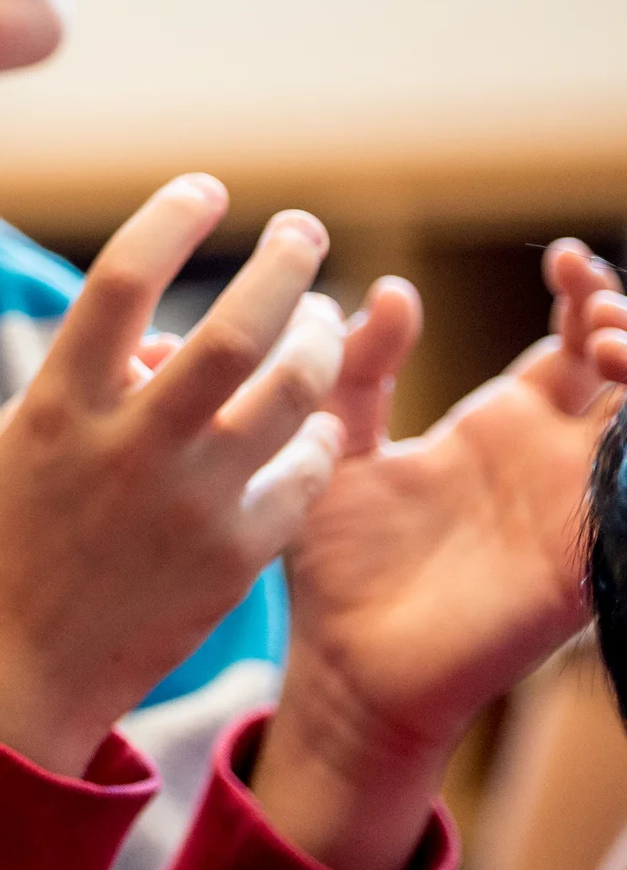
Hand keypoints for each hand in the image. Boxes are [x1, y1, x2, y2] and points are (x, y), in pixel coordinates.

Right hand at [0, 175, 348, 776]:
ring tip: (324, 318)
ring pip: (293, 394)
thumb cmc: (21, 533)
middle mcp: (130, 448)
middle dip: (283, 264)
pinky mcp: (236, 556)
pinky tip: (310, 422)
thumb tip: (178, 331)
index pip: (124, 279)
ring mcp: (190, 504)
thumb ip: (99, 374)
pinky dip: (315, 433)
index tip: (205, 187)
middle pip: (237, 330)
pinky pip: (306, 469)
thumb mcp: (31, 438)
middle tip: (303, 230)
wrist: (26, 664)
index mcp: (61, 406)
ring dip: (320, 340)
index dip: (171, 217)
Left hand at [252, 243, 626, 869]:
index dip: (583, 292)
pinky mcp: (584, 562)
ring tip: (610, 343)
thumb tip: (394, 289)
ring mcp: (572, 510)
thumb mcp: (332, 443)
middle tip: (592, 302)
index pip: (569, 341)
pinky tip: (621, 409)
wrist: (338, 669)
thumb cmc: (333, 562)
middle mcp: (547, 462)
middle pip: (625, 370)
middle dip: (626, 319)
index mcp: (496, 427)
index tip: (564, 260)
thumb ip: (355, 370)